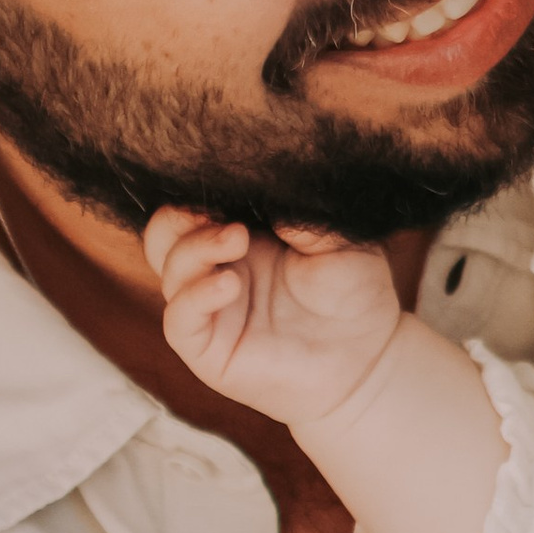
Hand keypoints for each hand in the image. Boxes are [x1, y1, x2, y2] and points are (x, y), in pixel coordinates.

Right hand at [143, 208, 403, 430]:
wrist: (368, 360)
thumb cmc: (354, 293)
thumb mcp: (341, 242)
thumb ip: (305, 217)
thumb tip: (271, 194)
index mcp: (243, 233)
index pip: (198, 202)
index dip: (203, 188)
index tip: (225, 172)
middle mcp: (218, 266)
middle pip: (165, 230)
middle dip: (183, 214)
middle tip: (217, 209)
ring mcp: (210, 306)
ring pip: (170, 268)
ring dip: (196, 248)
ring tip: (236, 240)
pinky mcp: (207, 348)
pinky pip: (180, 319)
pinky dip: (196, 296)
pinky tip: (228, 284)